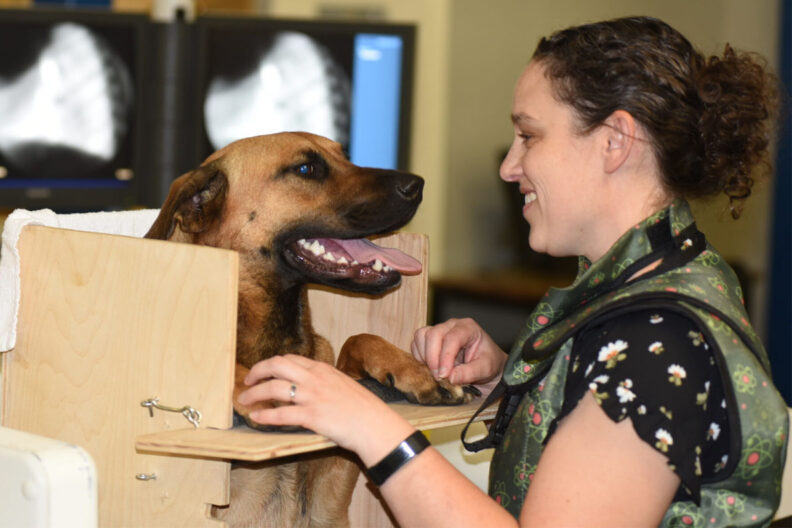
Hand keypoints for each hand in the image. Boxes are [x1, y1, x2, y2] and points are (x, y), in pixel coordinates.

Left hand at [237, 354, 413, 462]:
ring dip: (254, 394)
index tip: (261, 372)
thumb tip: (307, 386)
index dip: (270, 364)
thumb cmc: (363, 408)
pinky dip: (264, 415)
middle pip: (276, 365)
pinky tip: (256, 417)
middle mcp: (314, 378)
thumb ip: (324, 382)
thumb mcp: (342, 384)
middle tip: (246, 382)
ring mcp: (312, 396)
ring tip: (244, 401)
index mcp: (322, 369)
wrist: (375, 425)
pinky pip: (281, 413)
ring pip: (273, 388)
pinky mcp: (312, 416)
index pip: (289, 359)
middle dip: (257, 371)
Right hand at [411, 318, 506, 395]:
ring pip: (421, 336)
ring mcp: (439, 330)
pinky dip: (419, 357)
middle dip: (433, 358)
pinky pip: (416, 343)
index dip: (445, 357)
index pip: (452, 338)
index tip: (444, 375)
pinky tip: (430, 368)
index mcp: (468, 327)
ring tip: (435, 372)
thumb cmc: (488, 363)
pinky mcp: (429, 339)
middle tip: (439, 377)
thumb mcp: (486, 369)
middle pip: (433, 334)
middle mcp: (452, 325)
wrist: (484, 365)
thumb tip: (451, 377)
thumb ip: (470, 373)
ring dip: (424, 357)